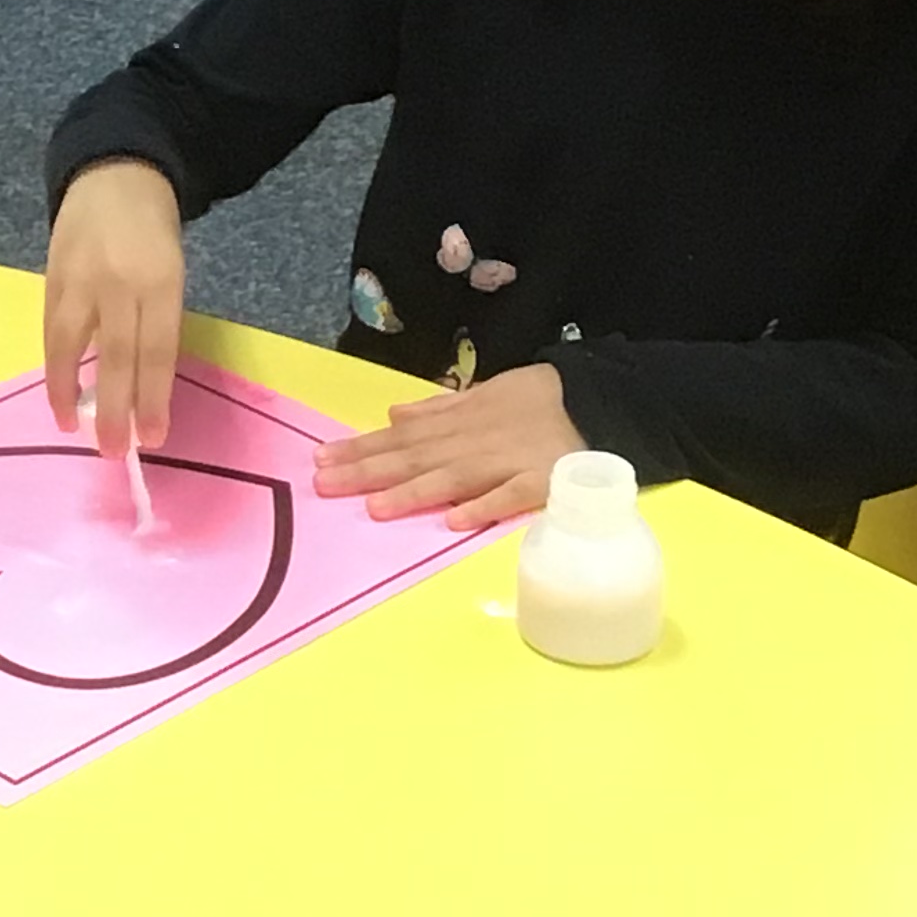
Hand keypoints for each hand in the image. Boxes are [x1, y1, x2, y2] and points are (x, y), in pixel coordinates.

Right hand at [41, 161, 184, 457]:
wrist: (114, 174)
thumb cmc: (153, 233)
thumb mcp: (172, 272)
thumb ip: (158, 321)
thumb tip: (144, 384)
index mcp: (161, 281)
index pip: (158, 350)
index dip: (153, 398)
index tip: (153, 437)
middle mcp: (119, 282)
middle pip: (118, 356)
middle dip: (117, 409)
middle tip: (115, 452)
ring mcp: (80, 278)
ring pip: (73, 345)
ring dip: (72, 393)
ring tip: (74, 429)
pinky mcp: (51, 276)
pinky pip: (51, 330)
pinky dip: (54, 366)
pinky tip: (58, 394)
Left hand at [313, 364, 584, 530]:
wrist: (595, 400)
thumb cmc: (533, 401)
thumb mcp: (480, 396)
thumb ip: (437, 411)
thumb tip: (394, 416)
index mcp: (457, 424)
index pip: (400, 439)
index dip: (360, 449)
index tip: (321, 460)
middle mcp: (473, 443)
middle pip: (415, 459)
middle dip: (368, 471)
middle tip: (325, 484)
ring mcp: (505, 464)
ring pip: (453, 479)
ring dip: (413, 493)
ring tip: (376, 508)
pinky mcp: (539, 483)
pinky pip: (509, 497)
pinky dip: (483, 507)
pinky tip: (455, 521)